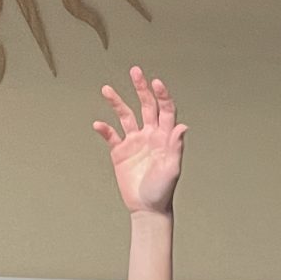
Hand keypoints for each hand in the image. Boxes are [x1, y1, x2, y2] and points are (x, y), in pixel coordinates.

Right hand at [95, 67, 186, 215]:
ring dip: (117, 102)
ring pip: (125, 115)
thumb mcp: (172, 169)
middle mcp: (150, 135)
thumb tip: (182, 126)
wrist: (147, 208)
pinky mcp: (120, 152)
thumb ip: (175, 147)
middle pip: (146, 105)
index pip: (165, 110)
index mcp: (165, 137)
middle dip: (141, 88)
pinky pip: (111, 135)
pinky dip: (104, 129)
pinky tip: (98, 125)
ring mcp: (134, 142)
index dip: (162, 95)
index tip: (155, 82)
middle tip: (135, 71)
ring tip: (106, 89)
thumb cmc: (163, 190)